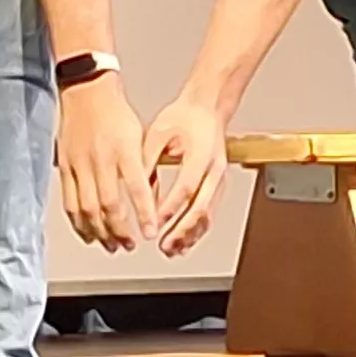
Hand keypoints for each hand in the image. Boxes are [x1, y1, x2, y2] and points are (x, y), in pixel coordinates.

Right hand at [52, 77, 155, 251]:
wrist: (87, 91)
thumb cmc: (116, 113)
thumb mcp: (139, 136)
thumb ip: (144, 169)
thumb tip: (150, 201)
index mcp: (124, 150)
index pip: (137, 189)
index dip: (144, 215)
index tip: (150, 233)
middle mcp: (101, 159)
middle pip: (109, 205)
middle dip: (120, 231)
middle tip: (130, 245)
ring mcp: (80, 164)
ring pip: (87, 209)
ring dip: (100, 233)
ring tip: (112, 245)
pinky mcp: (65, 167)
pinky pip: (70, 202)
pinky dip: (79, 223)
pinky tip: (88, 234)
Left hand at [142, 95, 230, 254]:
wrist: (207, 108)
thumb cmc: (185, 116)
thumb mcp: (158, 132)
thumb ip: (148, 161)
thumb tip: (136, 187)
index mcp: (201, 153)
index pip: (187, 186)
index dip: (171, 206)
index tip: (156, 220)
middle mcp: (215, 169)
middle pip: (201, 207)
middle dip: (182, 230)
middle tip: (164, 244)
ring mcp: (219, 180)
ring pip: (208, 215)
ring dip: (190, 235)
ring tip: (172, 249)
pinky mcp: (217, 186)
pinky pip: (209, 213)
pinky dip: (196, 230)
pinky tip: (183, 240)